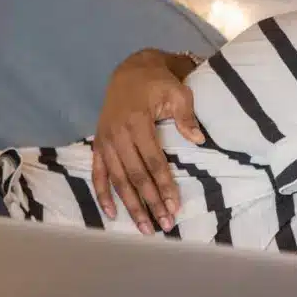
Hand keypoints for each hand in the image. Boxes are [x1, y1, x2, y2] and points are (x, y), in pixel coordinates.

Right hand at [92, 50, 204, 232]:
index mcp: (136, 122)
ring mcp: (105, 141)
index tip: (175, 206)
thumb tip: (198, 139)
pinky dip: (102, 194)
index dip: (164, 185)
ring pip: (117, 179)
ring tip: (144, 227)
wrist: (131, 70)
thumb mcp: (178, 91)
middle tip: (164, 224)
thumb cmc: (159, 83)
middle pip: (135, 175)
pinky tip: (112, 214)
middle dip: (150, 202)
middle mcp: (117, 134)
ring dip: (130, 205)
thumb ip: (186, 115)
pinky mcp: (98, 144)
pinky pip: (98, 173)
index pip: (153, 160)